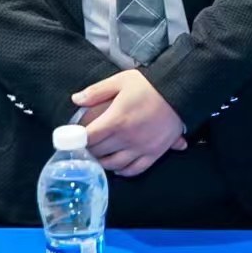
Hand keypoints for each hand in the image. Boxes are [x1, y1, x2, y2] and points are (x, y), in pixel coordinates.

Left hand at [71, 71, 185, 177]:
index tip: (72, 139)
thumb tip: (75, 99)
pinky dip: (123, 171)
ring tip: (97, 157)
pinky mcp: (154, 153)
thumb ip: (96, 91)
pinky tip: (117, 167)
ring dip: (102, 163)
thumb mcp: (121, 81)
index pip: (89, 138)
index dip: (76, 141)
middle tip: (83, 147)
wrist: (179, 92)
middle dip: (88, 150)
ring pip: (114, 165)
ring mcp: (141, 148)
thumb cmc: (149, 85)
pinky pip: (135, 170)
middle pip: (99, 152)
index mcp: (116, 120)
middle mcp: (127, 138)